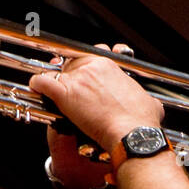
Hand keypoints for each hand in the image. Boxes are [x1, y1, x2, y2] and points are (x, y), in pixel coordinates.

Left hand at [28, 44, 163, 156]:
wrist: (131, 132)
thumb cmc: (141, 120)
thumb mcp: (150, 104)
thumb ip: (148, 100)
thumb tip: (153, 106)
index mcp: (111, 66)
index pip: (91, 56)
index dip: (84, 66)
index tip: (83, 75)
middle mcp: (93, 67)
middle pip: (72, 61)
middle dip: (67, 72)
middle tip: (66, 83)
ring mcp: (78, 79)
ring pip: (57, 70)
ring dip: (53, 78)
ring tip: (49, 88)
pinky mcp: (65, 93)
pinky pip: (43, 81)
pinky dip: (37, 83)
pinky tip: (36, 87)